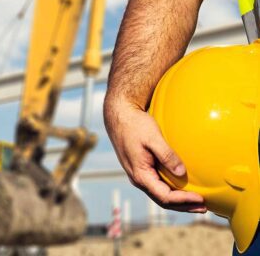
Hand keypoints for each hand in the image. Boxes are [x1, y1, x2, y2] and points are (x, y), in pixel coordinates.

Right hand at [103, 94, 205, 212]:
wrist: (120, 116)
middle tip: (203, 207)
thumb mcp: (153, 138)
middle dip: (183, 206)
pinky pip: (157, 185)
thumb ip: (167, 156)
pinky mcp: (141, 168)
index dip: (183, 201)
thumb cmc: (135, 125)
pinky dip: (171, 190)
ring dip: (178, 200)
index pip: (164, 196)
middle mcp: (138, 178)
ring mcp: (139, 174)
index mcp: (140, 174)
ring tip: (196, 201)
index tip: (201, 200)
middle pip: (162, 200)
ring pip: (160, 194)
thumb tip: (182, 173)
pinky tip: (181, 187)